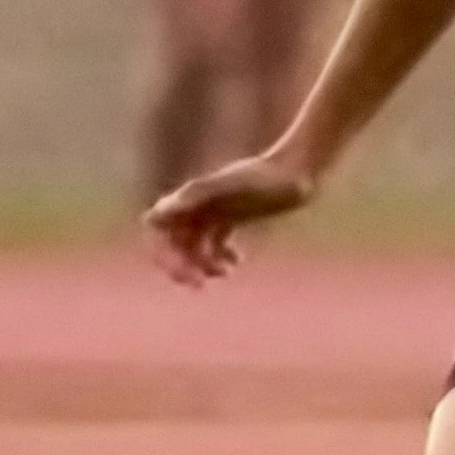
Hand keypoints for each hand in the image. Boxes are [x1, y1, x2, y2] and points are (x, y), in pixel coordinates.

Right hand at [145, 149, 315, 286]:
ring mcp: (215, 209)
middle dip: (182, 264)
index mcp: (192, 195)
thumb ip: (196, 196)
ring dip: (202, 264)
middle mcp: (199, 202)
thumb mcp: (233, 187)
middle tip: (198, 284)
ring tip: (226, 272)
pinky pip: (214, 243)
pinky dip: (220, 257)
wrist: (298, 170)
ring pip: (194, 245)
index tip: (183, 271)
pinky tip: (236, 262)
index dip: (162, 252)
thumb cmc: (267, 178)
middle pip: (174, 241)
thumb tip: (156, 213)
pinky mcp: (232, 216)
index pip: (158, 227)